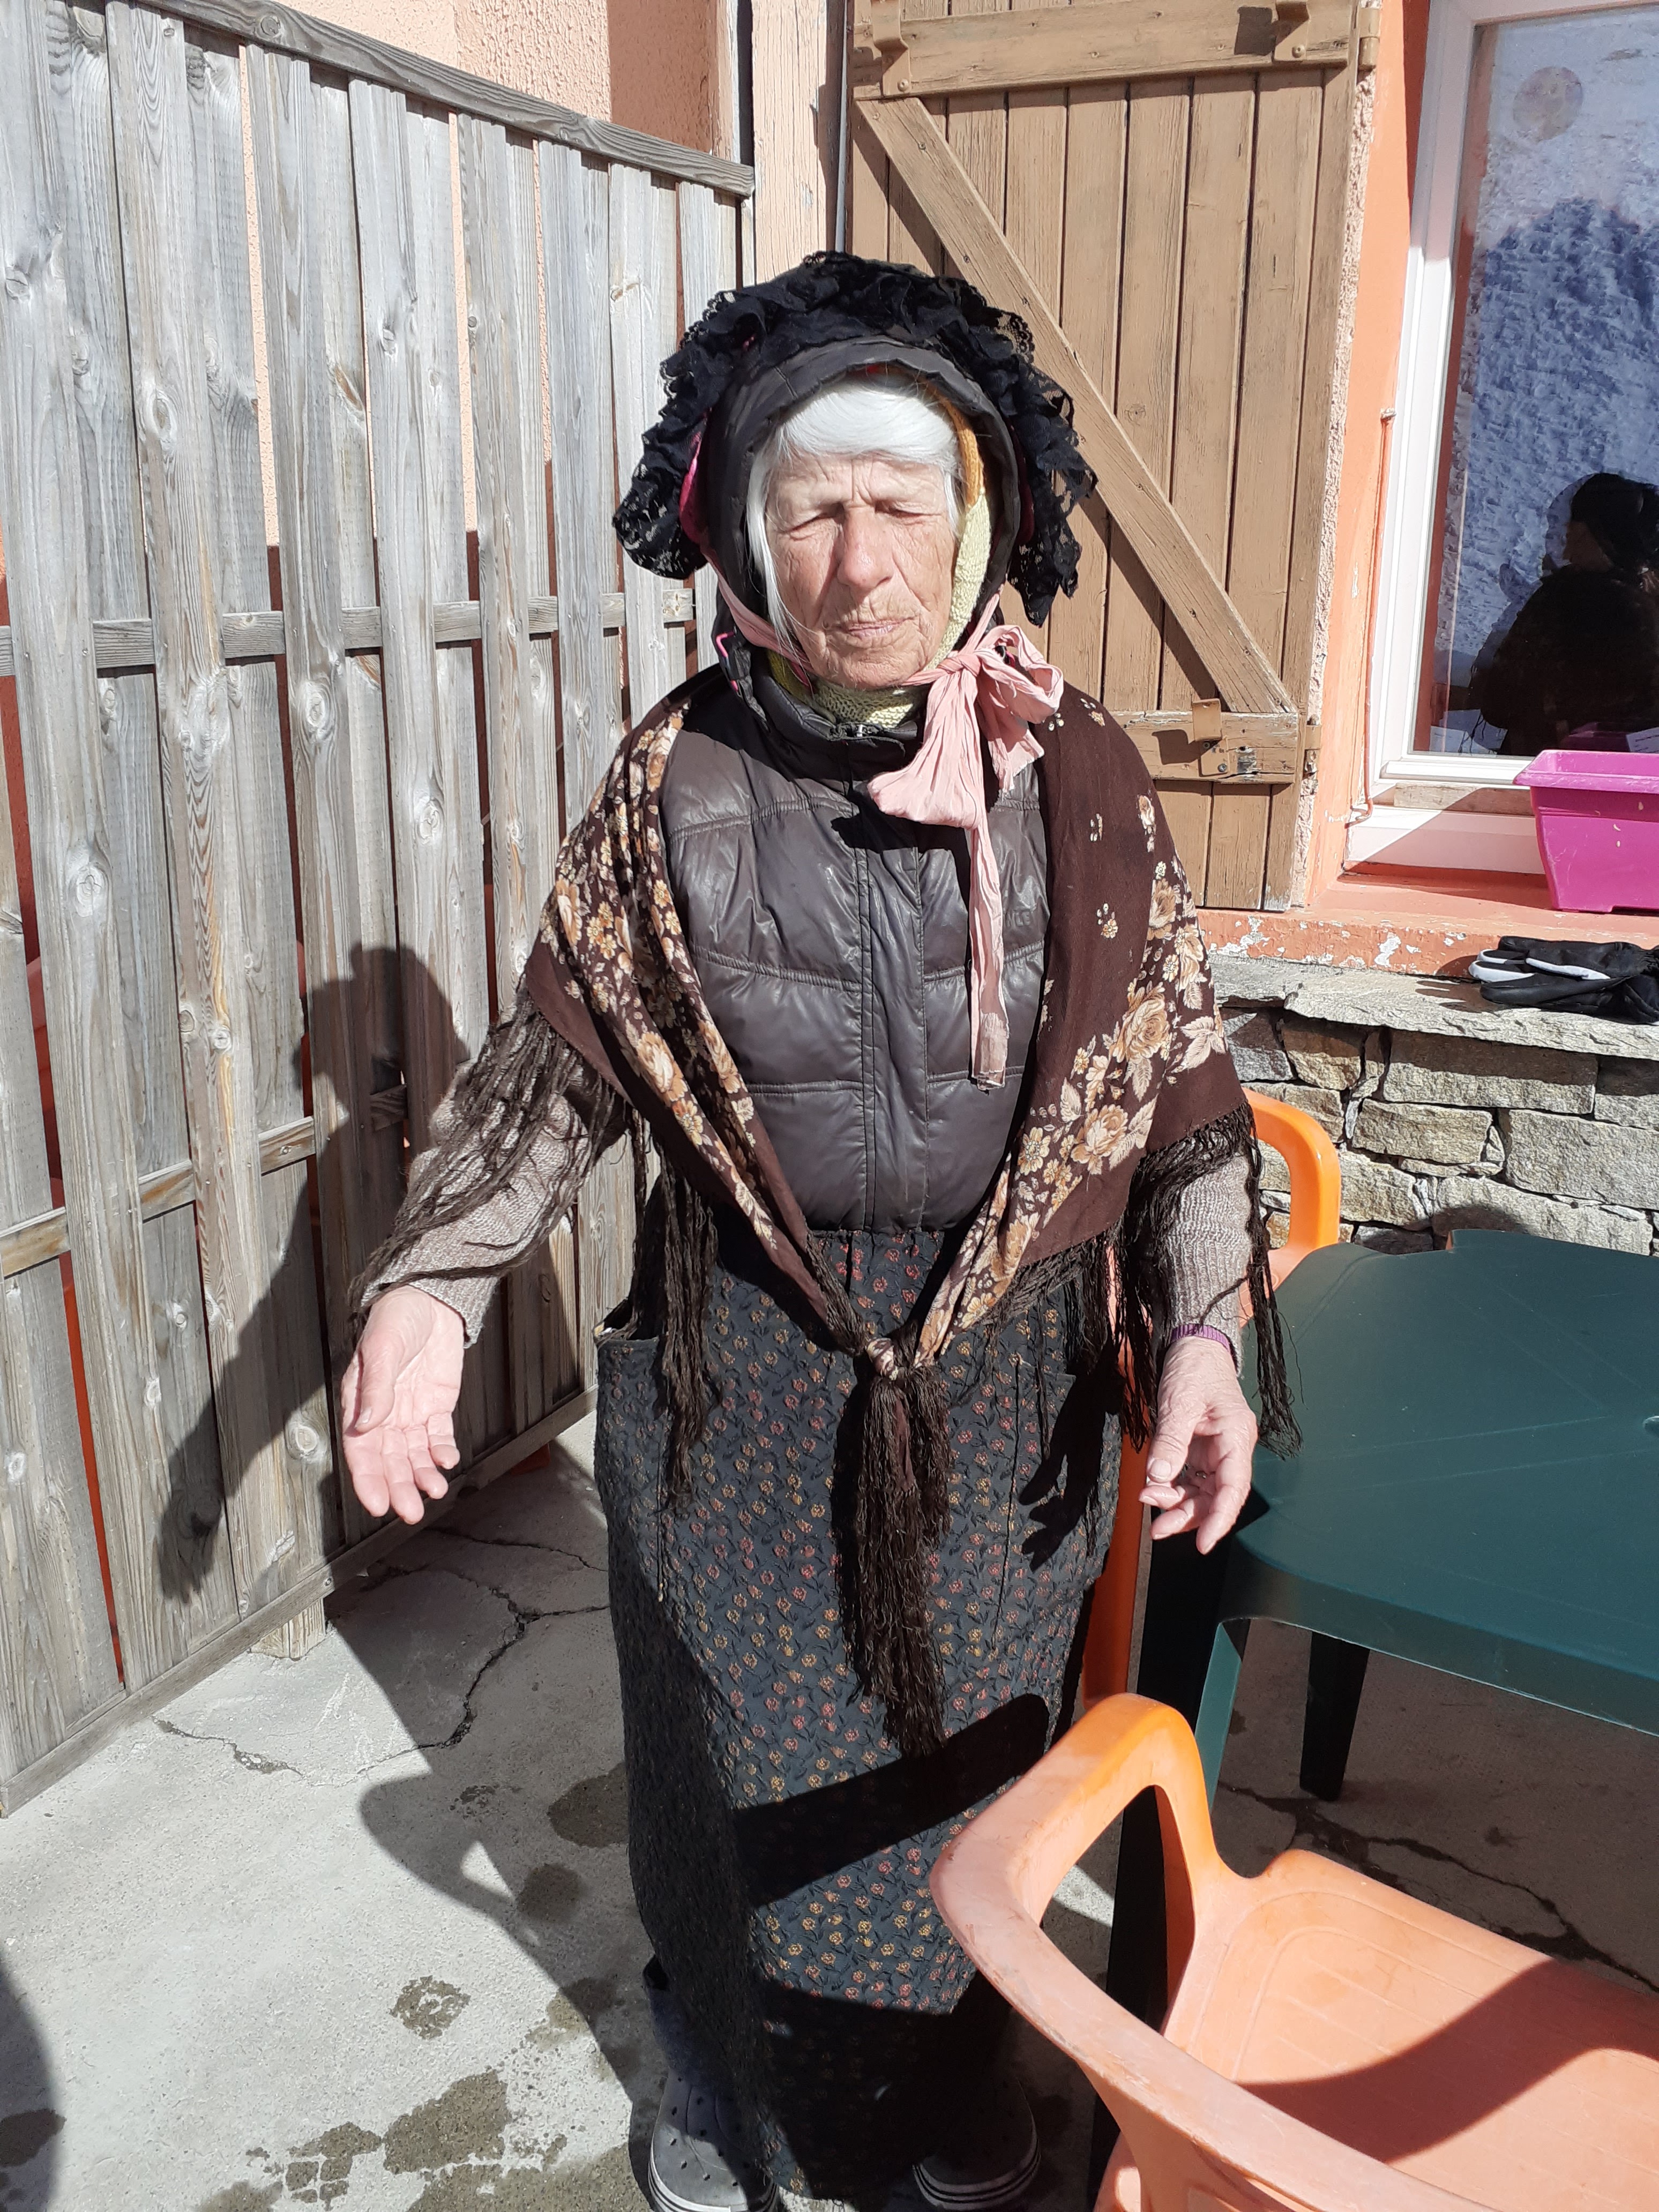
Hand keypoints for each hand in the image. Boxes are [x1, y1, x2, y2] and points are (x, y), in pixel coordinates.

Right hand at [340, 1287, 464, 1524]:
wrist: (432, 1297)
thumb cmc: (397, 1316)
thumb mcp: (384, 1347)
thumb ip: (377, 1387)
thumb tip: (366, 1426)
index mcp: (361, 1401)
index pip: (360, 1449)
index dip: (367, 1478)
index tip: (377, 1504)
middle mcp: (384, 1413)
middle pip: (388, 1460)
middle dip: (398, 1487)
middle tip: (409, 1512)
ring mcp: (410, 1412)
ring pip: (413, 1455)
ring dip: (421, 1476)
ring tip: (434, 1492)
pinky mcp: (435, 1407)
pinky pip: (437, 1437)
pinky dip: (441, 1453)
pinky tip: (447, 1463)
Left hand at [1139, 1335, 1256, 1553]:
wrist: (1193, 1344)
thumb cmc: (1192, 1368)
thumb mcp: (1178, 1402)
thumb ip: (1170, 1441)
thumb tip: (1159, 1477)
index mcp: (1236, 1437)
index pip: (1233, 1488)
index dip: (1220, 1519)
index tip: (1203, 1543)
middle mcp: (1231, 1449)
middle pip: (1216, 1496)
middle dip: (1189, 1516)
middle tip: (1158, 1529)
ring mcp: (1216, 1451)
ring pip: (1202, 1491)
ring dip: (1177, 1504)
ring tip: (1148, 1506)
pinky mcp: (1200, 1449)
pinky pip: (1189, 1478)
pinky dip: (1172, 1488)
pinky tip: (1152, 1490)